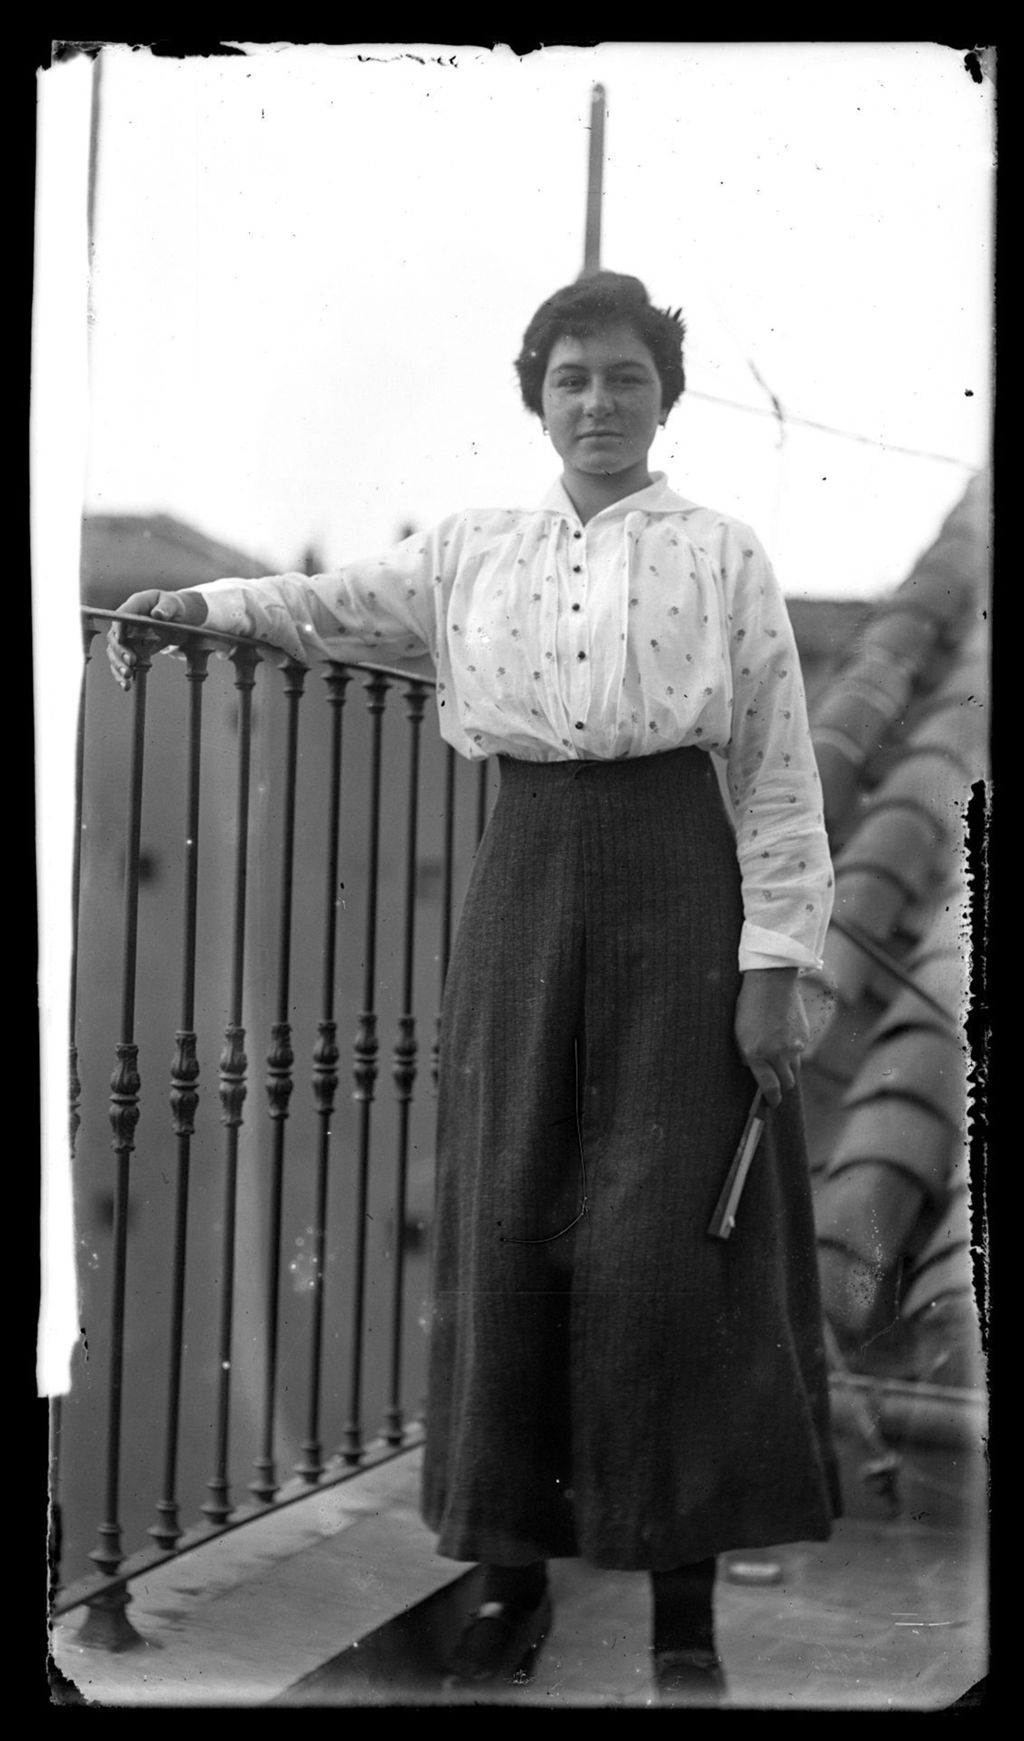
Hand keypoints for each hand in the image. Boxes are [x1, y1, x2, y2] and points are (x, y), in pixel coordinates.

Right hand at [107, 589, 207, 688]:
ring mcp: (126, 637)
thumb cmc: (174, 606)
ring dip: (118, 665)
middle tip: (131, 662)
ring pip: (115, 652)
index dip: (118, 627)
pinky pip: (122, 662)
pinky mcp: (131, 650)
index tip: (121, 639)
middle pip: (114, 637)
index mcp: (135, 605)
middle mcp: (126, 622)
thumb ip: (166, 608)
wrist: (176, 617)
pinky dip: (121, 674)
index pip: (121, 616)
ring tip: (128, 676)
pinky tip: (126, 686)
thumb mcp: (174, 604)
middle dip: (120, 651)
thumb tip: (158, 614)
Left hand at [734, 968, 809, 1107]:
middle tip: (776, 1084)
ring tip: (778, 1055)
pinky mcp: (804, 1036)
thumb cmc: (749, 1005)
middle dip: (782, 1086)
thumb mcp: (738, 1032)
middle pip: (787, 1082)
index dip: (772, 1098)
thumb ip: (747, 1054)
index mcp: (756, 1054)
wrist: (770, 981)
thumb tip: (752, 1067)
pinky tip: (784, 1034)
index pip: (769, 1087)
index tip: (772, 1103)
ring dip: (787, 1067)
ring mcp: (793, 1045)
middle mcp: (777, 1053)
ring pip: (795, 1067)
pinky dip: (793, 1048)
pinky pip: (800, 1050)